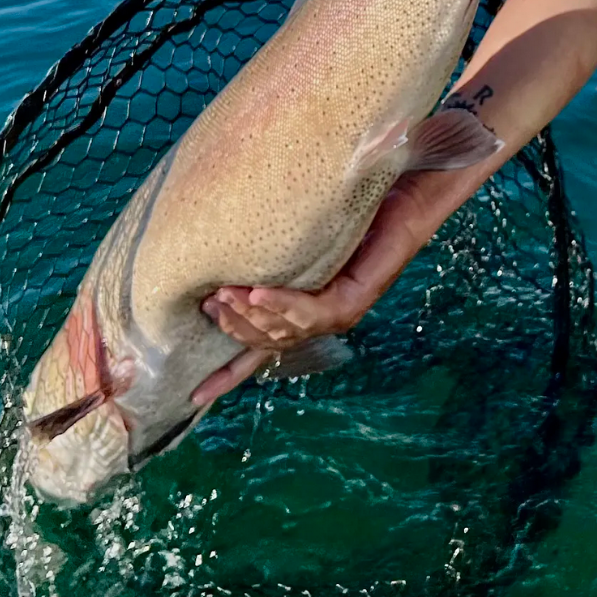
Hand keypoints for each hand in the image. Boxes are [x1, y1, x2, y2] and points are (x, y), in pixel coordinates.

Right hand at [192, 170, 474, 406]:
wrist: (403, 199)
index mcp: (303, 309)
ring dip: (251, 316)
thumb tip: (220, 241)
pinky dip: (281, 304)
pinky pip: (311, 312)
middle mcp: (320, 319)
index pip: (260, 351)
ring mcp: (338, 314)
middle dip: (234, 328)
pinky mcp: (354, 301)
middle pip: (266, 342)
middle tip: (209, 302)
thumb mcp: (300, 237)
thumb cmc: (352, 212)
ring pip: (285, 331)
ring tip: (225, 294)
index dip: (228, 376)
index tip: (194, 397)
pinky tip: (257, 290)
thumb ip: (270, 249)